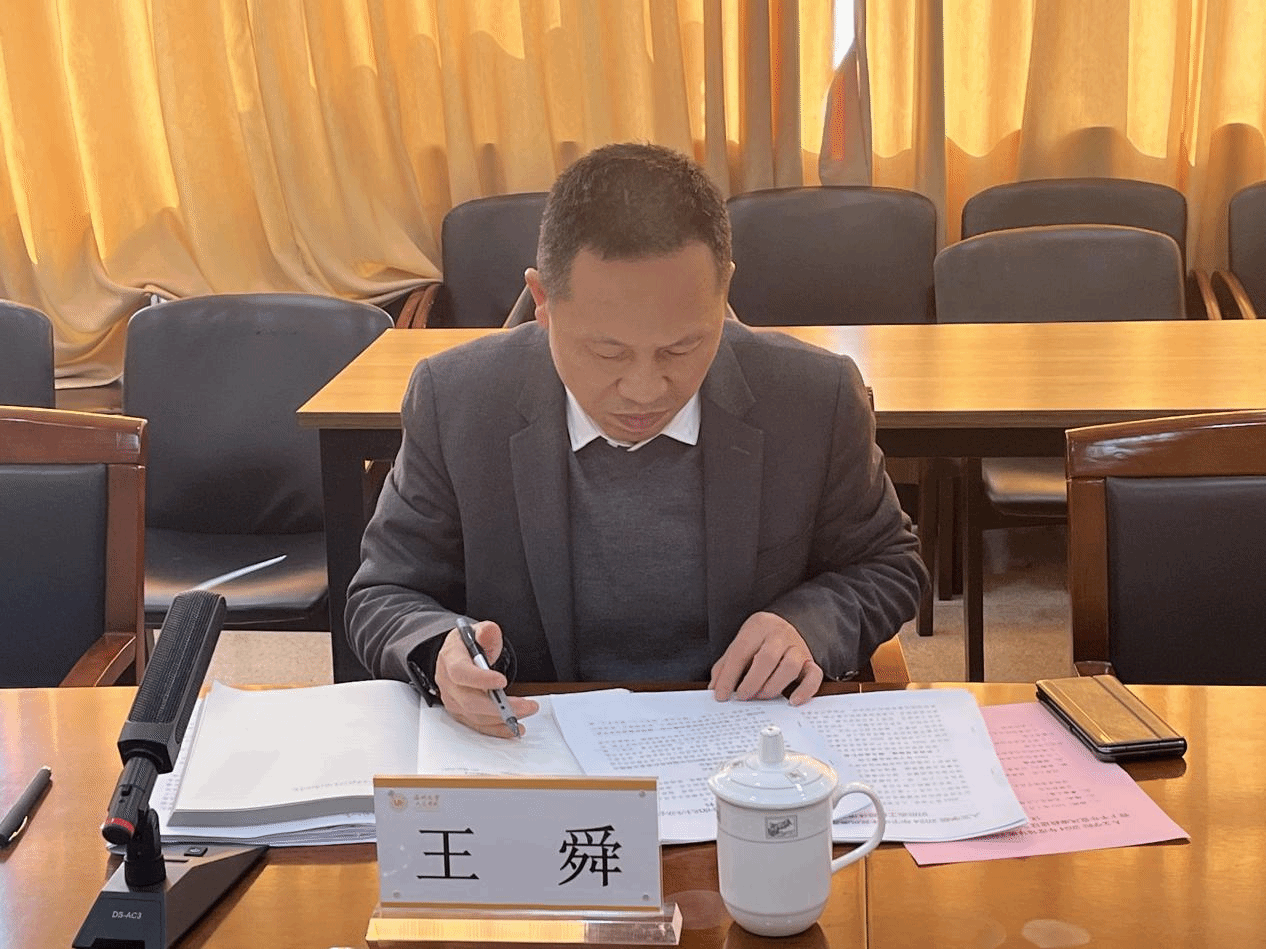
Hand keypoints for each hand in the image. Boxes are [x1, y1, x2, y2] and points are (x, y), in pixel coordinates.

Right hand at [433, 620, 538, 737]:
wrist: (456, 656)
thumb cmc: (467, 645)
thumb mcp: (477, 631)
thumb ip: (486, 632)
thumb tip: (489, 633)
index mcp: (450, 660)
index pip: (460, 673)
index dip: (480, 679)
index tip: (502, 681)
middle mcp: (448, 683)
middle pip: (470, 701)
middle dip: (500, 706)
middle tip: (525, 705)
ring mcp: (453, 700)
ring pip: (475, 716)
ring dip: (502, 719)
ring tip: (525, 713)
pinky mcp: (460, 712)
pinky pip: (477, 725)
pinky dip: (496, 729)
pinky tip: (512, 727)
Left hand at [709, 612, 822, 705]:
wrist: (788, 624)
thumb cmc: (759, 640)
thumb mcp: (741, 644)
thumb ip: (726, 666)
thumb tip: (715, 689)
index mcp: (758, 626)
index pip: (741, 651)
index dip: (729, 675)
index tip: (721, 695)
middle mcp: (780, 634)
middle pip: (767, 658)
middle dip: (752, 681)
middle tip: (742, 697)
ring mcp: (798, 647)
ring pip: (790, 666)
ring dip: (772, 686)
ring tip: (759, 696)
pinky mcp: (810, 661)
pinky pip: (814, 676)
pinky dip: (805, 691)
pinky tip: (792, 701)